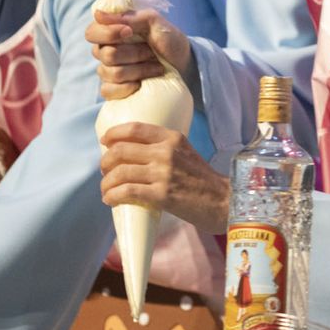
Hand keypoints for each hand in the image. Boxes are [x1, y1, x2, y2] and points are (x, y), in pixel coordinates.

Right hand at [87, 7, 192, 99]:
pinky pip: (108, 91)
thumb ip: (129, 17)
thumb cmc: (168, 39)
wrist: (183, 64)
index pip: (91, 33)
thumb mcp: (154, 21)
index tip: (130, 32)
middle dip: (135, 53)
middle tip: (151, 51)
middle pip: (107, 55)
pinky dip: (128, 87)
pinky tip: (141, 84)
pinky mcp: (113, 89)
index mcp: (110, 31)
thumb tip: (99, 14)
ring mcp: (107, 71)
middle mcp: (104, 50)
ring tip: (155, 65)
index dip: (108, 33)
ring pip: (112, 73)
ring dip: (140, 69)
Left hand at [99, 121, 229, 232]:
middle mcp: (166, 152)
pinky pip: (127, 191)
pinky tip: (110, 200)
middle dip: (106, 162)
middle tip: (105, 171)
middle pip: (121, 150)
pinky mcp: (162, 195)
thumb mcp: (186, 153)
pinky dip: (113, 195)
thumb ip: (164, 149)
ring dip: (107, 182)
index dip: (114, 134)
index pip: (135, 128)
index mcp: (173, 138)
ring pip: (121, 172)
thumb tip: (134, 154)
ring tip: (106, 189)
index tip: (105, 141)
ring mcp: (164, 173)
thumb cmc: (203, 180)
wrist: (224, 202)